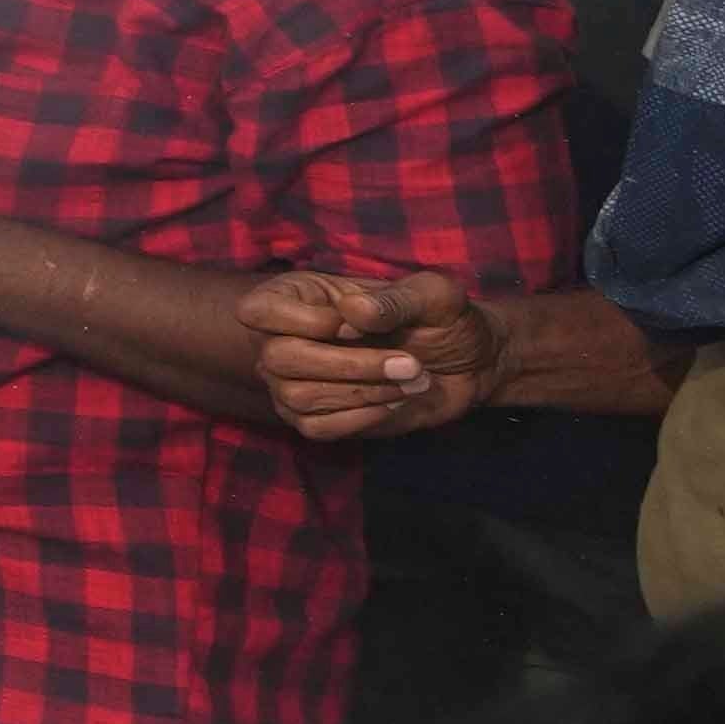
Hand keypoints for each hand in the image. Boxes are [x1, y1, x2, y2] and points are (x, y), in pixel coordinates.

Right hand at [241, 262, 495, 443]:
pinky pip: (316, 427)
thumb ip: (395, 300)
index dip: (306, 322)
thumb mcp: (432, 296)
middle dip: (349, 364)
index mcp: (297, 296)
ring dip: (363, 392)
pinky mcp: (312, 417)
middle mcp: (282, 339)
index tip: (360, 324)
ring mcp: (292, 382)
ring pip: (298, 396)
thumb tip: (353, 312)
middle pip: (278, 358)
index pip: (258, 311)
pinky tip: (394, 401)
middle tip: (410, 364)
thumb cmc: (442, 319)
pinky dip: (360, 417)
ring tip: (413, 381)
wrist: (466, 363)